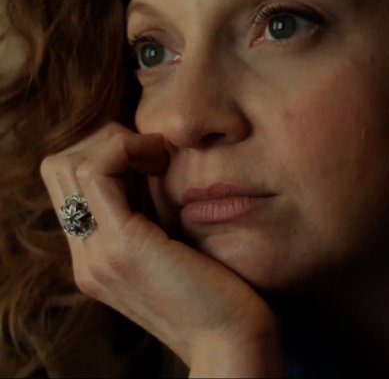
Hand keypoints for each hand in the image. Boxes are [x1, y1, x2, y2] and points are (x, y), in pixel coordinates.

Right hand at [39, 122, 282, 370]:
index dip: (106, 153)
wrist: (232, 343)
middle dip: (105, 141)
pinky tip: (162, 159)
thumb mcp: (174, 245)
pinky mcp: (123, 246)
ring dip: (116, 142)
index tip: (153, 156)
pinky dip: (126, 149)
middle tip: (153, 151)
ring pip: (70, 164)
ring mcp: (98, 253)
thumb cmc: (217, 290)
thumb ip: (153, 215)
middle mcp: (87, 256)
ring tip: (159, 156)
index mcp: (97, 256)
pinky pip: (98, 172)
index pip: (69, 183)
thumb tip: (153, 166)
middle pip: (59, 168)